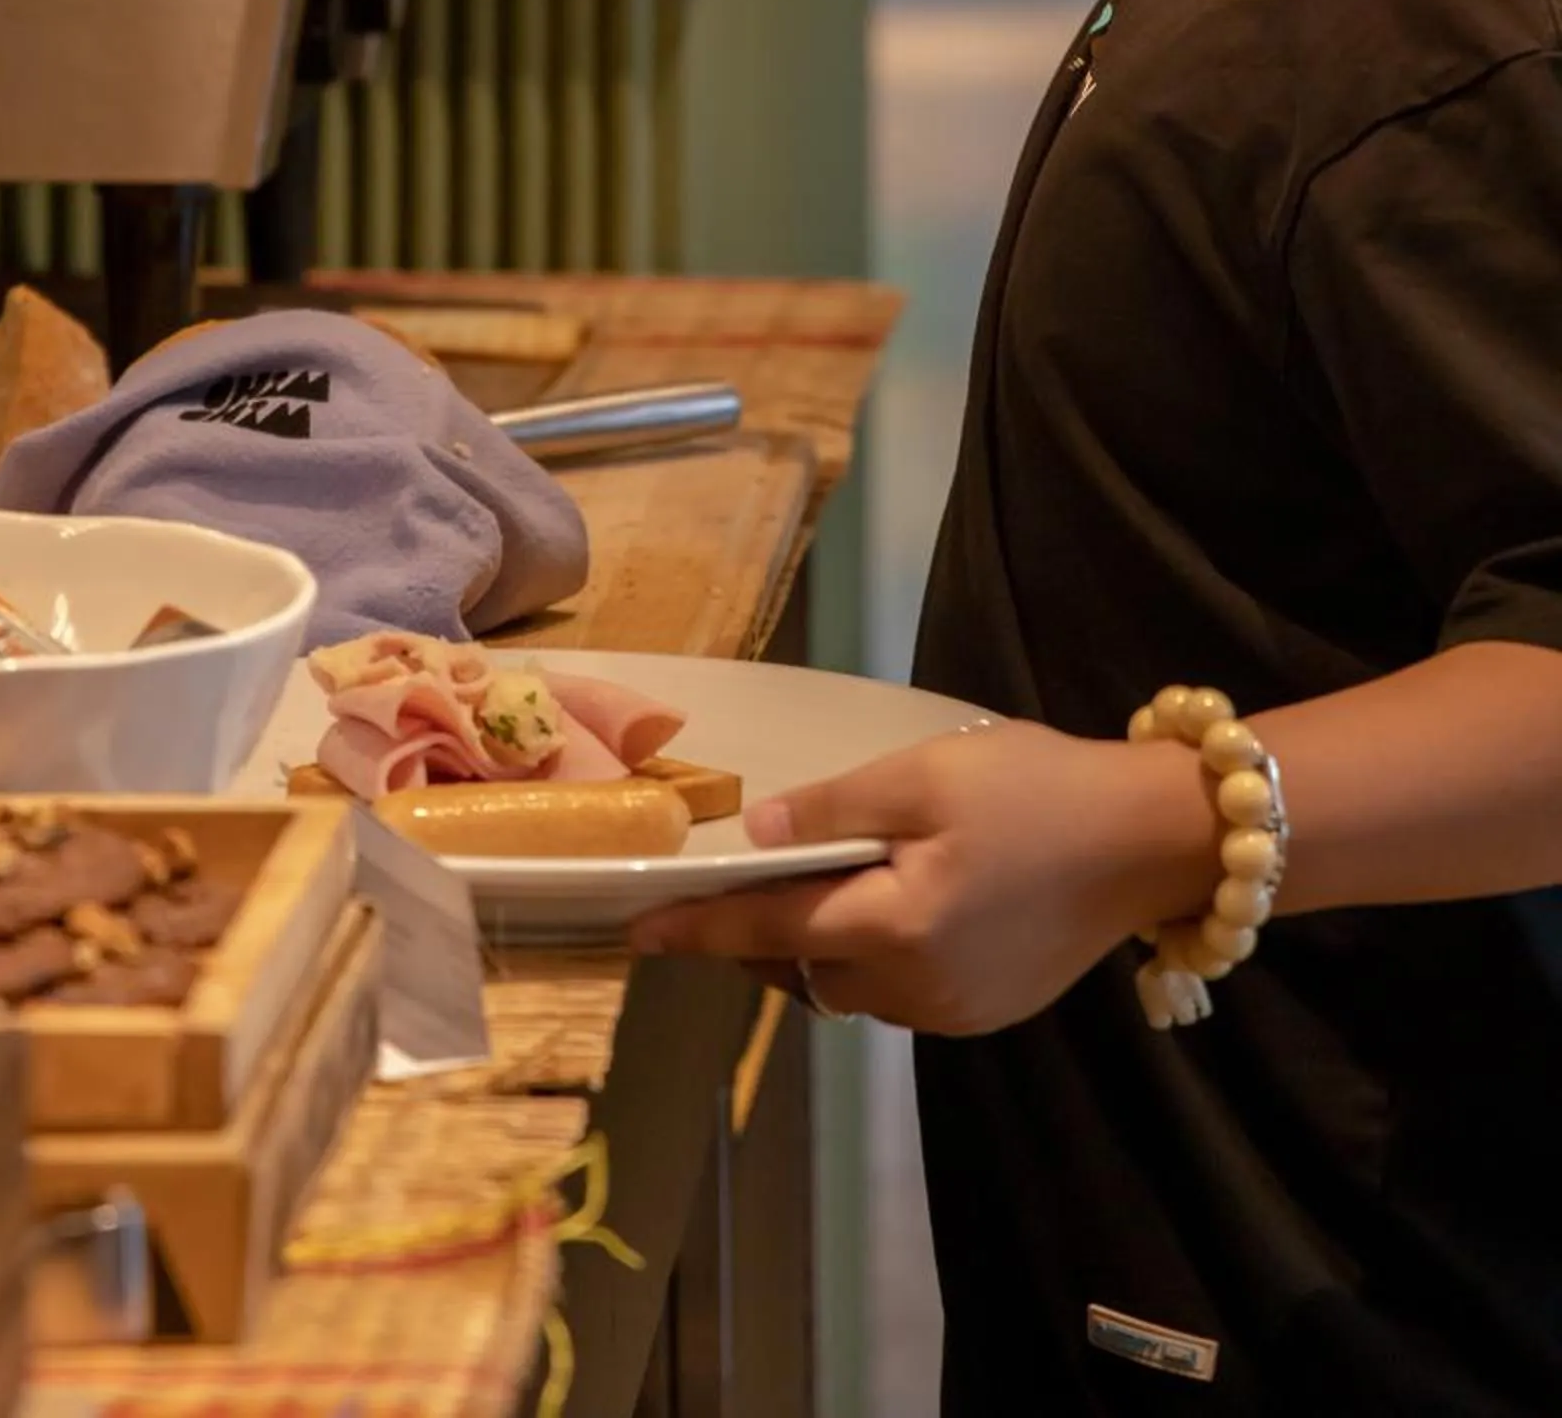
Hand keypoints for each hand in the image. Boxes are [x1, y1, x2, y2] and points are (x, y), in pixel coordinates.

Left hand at [630, 722, 1218, 1036]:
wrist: (1150, 839)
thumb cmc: (1036, 789)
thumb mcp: (925, 775)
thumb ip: (836, 811)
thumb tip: (756, 835)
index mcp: (895, 926)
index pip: (770, 928)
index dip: (700, 927)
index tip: (637, 932)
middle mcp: (918, 987)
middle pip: (806, 969)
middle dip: (758, 938)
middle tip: (727, 894)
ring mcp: (956, 1010)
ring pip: (851, 989)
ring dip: (817, 951)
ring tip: (804, 893)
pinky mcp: (988, 1012)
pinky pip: (900, 995)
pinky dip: (871, 961)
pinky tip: (881, 914)